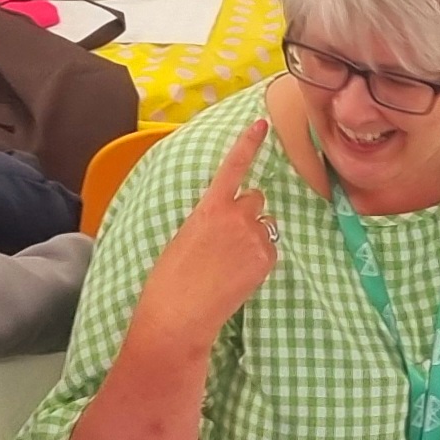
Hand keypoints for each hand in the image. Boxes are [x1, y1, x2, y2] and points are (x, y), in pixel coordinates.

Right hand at [137, 122, 278, 343]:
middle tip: (228, 238)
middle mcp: (236, 217)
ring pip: (263, 225)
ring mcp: (255, 238)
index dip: (248, 143)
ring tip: (229, 263)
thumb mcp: (185, 237)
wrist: (180, 315)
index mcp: (209, 207)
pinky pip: (269, 249)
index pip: (233, 166)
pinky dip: (258, 258)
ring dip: (253, 235)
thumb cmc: (170, 279)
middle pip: (254, 198)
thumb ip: (209, 220)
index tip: (261, 124)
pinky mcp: (267, 259)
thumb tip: (226, 221)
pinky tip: (237, 275)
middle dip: (247, 211)